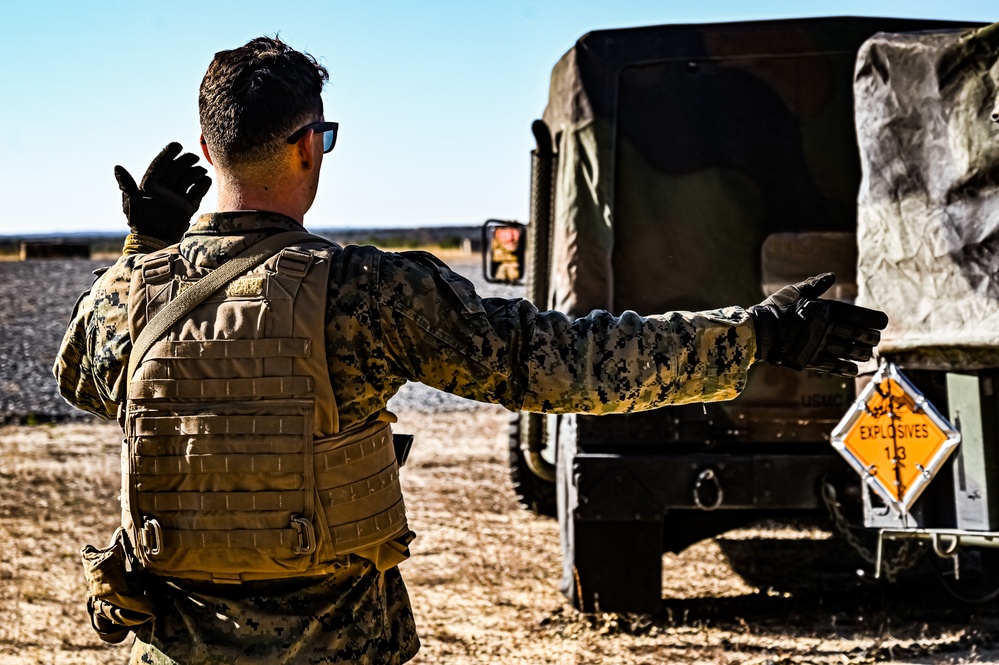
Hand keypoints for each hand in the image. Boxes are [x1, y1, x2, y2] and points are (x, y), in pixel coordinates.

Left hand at [114, 142, 211, 243]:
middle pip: (176, 169)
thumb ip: (127, 185)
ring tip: (201, 171)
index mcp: (150, 185)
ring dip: (195, 172)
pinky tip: (205, 180)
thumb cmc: (141, 223)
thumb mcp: (133, 203)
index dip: (168, 154)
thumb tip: (118, 167)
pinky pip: (198, 193)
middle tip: (193, 157)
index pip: (160, 165)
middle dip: (185, 161)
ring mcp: (177, 198)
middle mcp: (164, 190)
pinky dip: (203, 186)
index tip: (177, 145)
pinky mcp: (188, 207)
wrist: (156, 242)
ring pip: (188, 179)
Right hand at [747, 273, 887, 375]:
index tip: (883, 322)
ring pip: (847, 351)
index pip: (856, 315)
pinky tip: (853, 370)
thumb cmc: (777, 308)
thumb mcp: (796, 291)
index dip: (873, 319)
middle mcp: (825, 328)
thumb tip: (831, 276)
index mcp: (824, 310)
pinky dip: (844, 368)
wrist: (759, 331)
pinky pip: (832, 365)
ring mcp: (818, 346)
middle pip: (855, 334)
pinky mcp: (809, 360)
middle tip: (875, 339)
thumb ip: (815, 285)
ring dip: (860, 353)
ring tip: (867, 354)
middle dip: (869, 337)